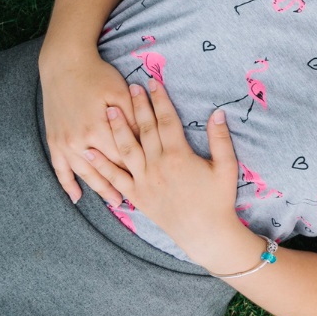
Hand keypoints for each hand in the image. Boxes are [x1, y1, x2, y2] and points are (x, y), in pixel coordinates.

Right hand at [38, 45, 136, 204]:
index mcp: (99, 129)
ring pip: (85, 173)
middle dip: (123, 184)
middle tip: (142, 201)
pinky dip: (68, 184)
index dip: (139, 169)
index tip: (156, 180)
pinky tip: (76, 197)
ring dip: (99, 189)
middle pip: (105, 169)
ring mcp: (64, 143)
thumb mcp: (121, 92)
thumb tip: (147, 138)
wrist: (64, 65)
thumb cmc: (98, 76)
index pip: (124, 157)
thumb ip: (133, 118)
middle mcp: (79, 141)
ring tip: (115, 203)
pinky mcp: (54, 141)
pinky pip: (60, 168)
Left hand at [81, 80, 244, 263]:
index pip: (166, 121)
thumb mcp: (227, 167)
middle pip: (144, 129)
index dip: (160, 100)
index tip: (153, 83)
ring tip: (109, 110)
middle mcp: (157, 166)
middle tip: (130, 86)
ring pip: (126, 149)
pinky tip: (88, 151)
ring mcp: (143, 181)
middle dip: (137, 106)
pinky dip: (100, 165)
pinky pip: (114, 178)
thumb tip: (217, 113)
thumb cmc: (218, 199)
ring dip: (117, 128)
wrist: (204, 232)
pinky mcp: (136, 196)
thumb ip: (220, 139)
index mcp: (179, 156)